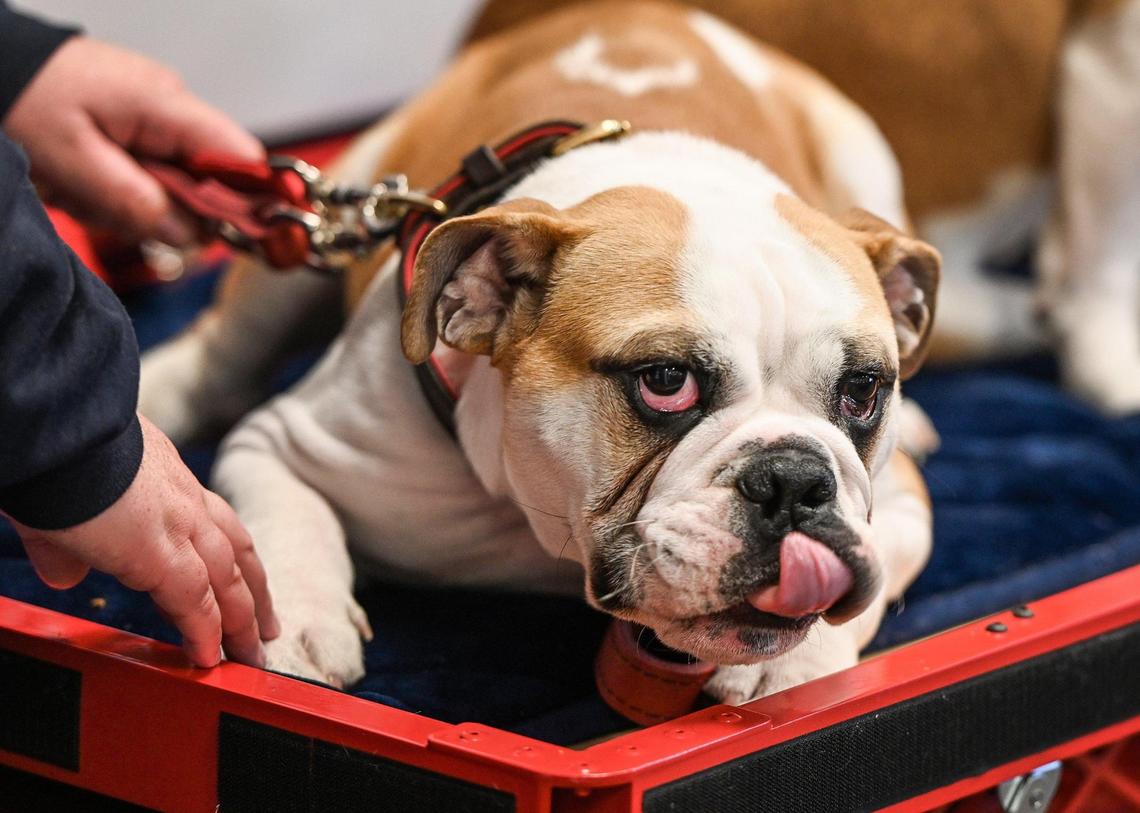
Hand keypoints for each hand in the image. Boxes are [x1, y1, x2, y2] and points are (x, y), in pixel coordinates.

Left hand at [3, 37, 263, 244]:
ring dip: (136, 205)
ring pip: (177, 187)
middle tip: (117, 212)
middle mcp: (171, 109)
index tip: (239, 239)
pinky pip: (149, 177)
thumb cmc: (21, 96)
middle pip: (211, 183)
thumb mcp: (72, 161)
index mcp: (167, 106)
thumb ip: (136, 202)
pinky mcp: (135, 130)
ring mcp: (154, 119)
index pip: (244, 159)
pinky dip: (120, 193)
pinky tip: (86, 185)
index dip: (251, 203)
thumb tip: (191, 235)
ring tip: (86, 193)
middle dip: (171, 212)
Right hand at [11, 415, 279, 667]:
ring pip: (229, 579)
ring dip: (243, 619)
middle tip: (265, 625)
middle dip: (253, 590)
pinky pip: (196, 603)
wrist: (55, 432)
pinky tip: (210, 659)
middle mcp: (183, 498)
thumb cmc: (55, 454)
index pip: (209, 522)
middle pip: (236, 550)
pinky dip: (207, 633)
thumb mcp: (65, 496)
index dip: (226, 556)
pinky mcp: (164, 554)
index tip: (235, 583)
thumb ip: (68, 542)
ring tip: (251, 654)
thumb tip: (65, 573)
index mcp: (164, 479)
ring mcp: (182, 523)